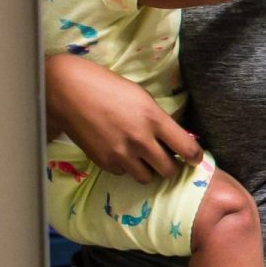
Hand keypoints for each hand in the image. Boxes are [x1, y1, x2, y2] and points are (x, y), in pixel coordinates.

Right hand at [44, 54, 200, 183]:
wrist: (70, 92)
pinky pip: (123, 173)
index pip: (187, 148)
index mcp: (154, 119)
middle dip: (170, 166)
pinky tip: (119, 151)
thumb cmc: (109, 88)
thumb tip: (173, 140)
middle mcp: (140, 140)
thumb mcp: (143, 98)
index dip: (195, 157)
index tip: (194, 159)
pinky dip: (125, 166)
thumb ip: (159, 121)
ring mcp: (121, 153)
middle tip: (165, 158)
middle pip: (169, 170)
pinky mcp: (103, 162)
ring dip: (147, 169)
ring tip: (141, 157)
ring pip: (146, 178)